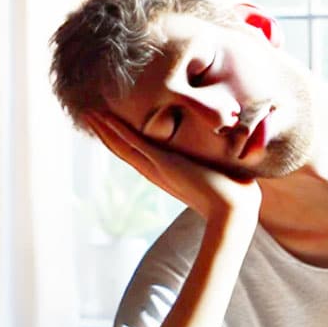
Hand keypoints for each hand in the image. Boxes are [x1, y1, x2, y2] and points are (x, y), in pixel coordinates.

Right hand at [84, 111, 260, 228]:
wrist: (235, 213)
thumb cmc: (237, 197)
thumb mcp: (225, 174)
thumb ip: (223, 165)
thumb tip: (239, 156)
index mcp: (170, 173)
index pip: (142, 154)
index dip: (125, 140)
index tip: (113, 125)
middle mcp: (158, 172)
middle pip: (124, 150)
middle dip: (107, 132)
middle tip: (89, 115)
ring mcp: (158, 168)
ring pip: (123, 146)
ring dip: (105, 129)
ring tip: (87, 113)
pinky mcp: (163, 163)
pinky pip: (134, 143)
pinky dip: (117, 131)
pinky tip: (103, 118)